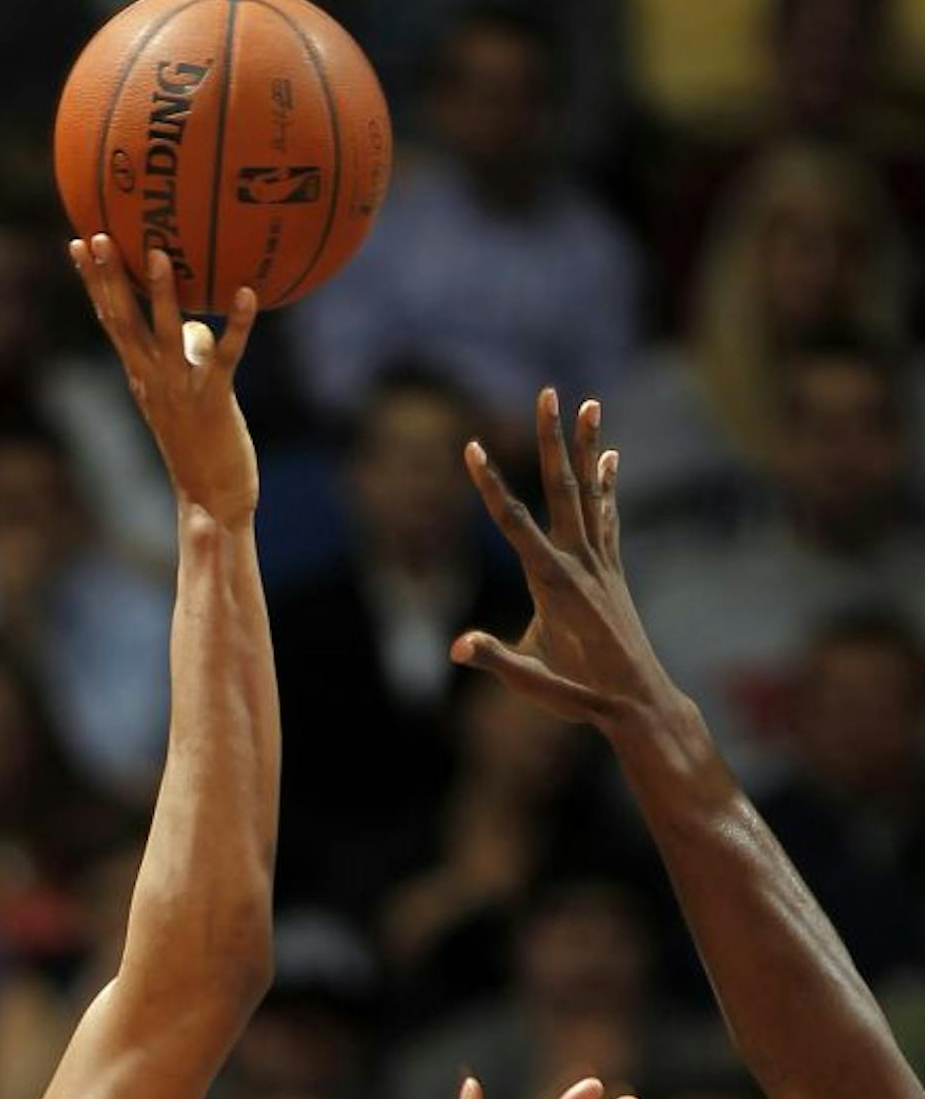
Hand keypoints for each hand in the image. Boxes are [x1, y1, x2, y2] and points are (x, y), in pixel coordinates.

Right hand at [69, 235, 258, 525]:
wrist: (211, 499)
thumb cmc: (200, 446)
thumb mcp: (187, 394)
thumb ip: (190, 356)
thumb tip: (201, 325)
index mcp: (140, 375)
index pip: (109, 319)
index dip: (93, 282)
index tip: (80, 243)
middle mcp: (152, 378)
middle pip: (123, 321)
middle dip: (108, 278)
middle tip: (98, 235)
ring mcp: (180, 389)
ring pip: (167, 333)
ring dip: (161, 293)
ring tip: (159, 251)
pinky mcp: (214, 400)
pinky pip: (226, 356)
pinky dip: (237, 326)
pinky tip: (248, 294)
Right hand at [452, 389, 689, 733]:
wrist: (639, 705)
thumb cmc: (579, 695)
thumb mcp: (532, 681)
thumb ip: (497, 660)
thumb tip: (458, 647)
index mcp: (553, 582)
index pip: (513, 523)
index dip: (489, 484)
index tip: (471, 447)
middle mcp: (581, 562)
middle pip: (562, 488)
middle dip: (552, 440)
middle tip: (549, 393)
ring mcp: (602, 564)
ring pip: (591, 492)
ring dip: (588, 446)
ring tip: (589, 403)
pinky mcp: (612, 571)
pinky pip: (608, 516)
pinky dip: (607, 483)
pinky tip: (609, 458)